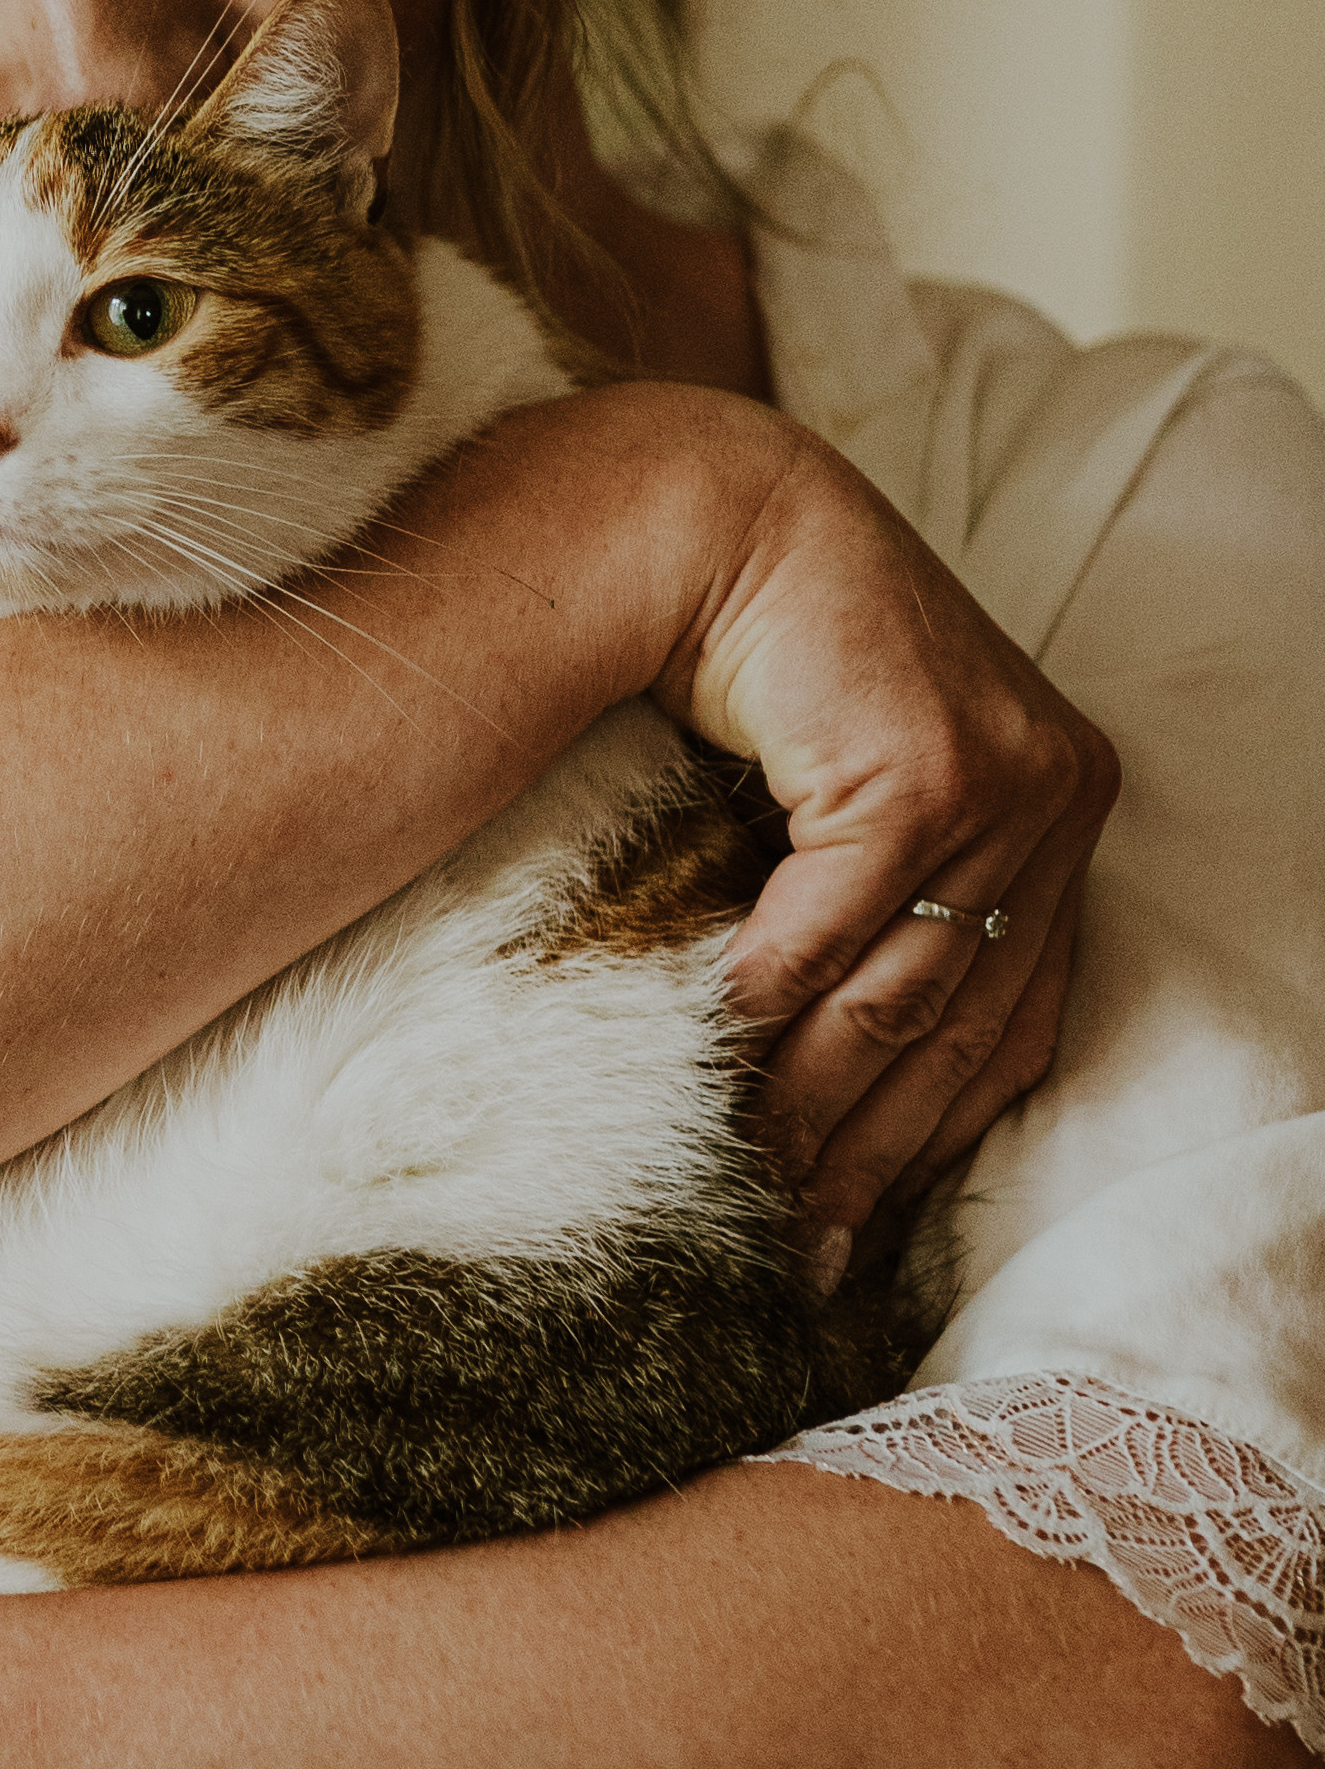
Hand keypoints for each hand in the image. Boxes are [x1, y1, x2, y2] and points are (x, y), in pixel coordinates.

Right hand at [649, 406, 1117, 1251]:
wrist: (710, 510)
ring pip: (898, 997)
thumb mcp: (844, 794)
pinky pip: (831, 933)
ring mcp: (1004, 785)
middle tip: (795, 1258)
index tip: (850, 1231)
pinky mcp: (926, 772)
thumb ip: (863, 906)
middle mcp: (1058, 798)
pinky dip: (763, 1013)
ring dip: (811, 1109)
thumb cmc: (764, 654)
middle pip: (961, 1028)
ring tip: (745, 1194)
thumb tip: (818, 1070)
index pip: (1011, 1017)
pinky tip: (709, 1069)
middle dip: (873, 1158)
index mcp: (1059, 809)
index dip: (930, 1139)